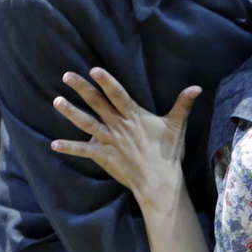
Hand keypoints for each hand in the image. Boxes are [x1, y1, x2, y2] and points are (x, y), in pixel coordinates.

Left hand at [49, 68, 201, 208]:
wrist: (159, 182)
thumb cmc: (168, 153)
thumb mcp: (176, 126)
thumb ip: (183, 104)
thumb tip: (197, 87)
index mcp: (134, 116)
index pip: (118, 94)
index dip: (106, 81)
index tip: (94, 70)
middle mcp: (119, 126)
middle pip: (97, 103)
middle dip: (81, 89)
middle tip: (66, 76)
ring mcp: (109, 141)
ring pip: (86, 123)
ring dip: (70, 112)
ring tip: (56, 100)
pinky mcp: (104, 156)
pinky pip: (84, 150)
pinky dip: (69, 147)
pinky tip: (53, 144)